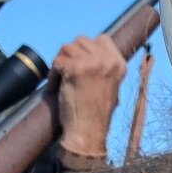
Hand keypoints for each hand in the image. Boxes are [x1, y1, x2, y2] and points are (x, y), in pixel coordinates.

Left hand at [50, 33, 126, 167]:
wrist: (88, 133)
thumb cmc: (96, 115)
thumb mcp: (110, 86)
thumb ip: (103, 67)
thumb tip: (86, 53)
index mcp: (119, 64)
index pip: (101, 39)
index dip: (87, 48)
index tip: (81, 62)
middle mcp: (107, 61)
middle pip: (80, 41)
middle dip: (71, 55)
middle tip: (67, 74)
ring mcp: (91, 64)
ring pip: (66, 48)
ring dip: (60, 63)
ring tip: (61, 81)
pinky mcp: (75, 69)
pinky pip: (57, 62)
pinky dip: (52, 75)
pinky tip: (56, 88)